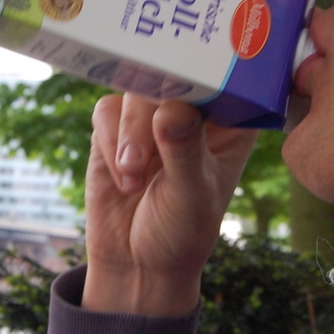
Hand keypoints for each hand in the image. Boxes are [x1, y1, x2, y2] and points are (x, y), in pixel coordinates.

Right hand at [82, 94, 257, 316]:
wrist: (136, 260)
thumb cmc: (181, 231)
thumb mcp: (192, 195)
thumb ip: (184, 152)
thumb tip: (170, 111)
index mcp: (228, 123)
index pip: (221, 78)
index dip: (201, 74)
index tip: (182, 94)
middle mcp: (189, 113)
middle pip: (168, 76)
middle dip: (150, 115)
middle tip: (141, 157)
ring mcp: (149, 119)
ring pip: (132, 92)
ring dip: (128, 135)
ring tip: (132, 176)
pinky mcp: (114, 129)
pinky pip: (105, 112)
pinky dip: (109, 144)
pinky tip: (122, 178)